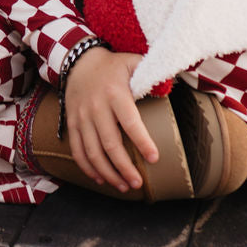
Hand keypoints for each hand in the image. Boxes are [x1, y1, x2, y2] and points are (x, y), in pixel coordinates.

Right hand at [63, 48, 158, 193]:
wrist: (78, 60)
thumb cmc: (112, 65)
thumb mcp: (132, 62)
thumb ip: (152, 72)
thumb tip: (173, 82)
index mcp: (115, 93)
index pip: (130, 122)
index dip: (142, 142)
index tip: (154, 158)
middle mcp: (96, 107)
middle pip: (110, 144)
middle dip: (124, 167)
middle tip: (138, 183)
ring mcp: (82, 117)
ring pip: (93, 152)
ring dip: (108, 173)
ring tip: (123, 186)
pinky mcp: (72, 123)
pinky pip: (77, 150)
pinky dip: (87, 167)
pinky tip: (101, 179)